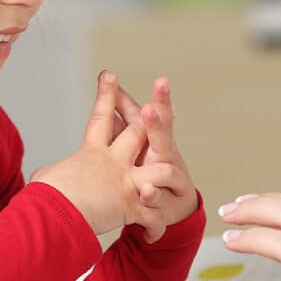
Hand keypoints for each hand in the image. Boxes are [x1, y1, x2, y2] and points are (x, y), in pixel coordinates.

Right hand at [30, 74, 166, 237]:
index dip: (106, 94)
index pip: (100, 117)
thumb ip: (53, 174)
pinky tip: (153, 234)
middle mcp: (112, 163)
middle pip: (139, 132)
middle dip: (152, 119)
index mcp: (91, 153)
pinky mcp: (132, 207)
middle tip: (157, 108)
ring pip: (161, 170)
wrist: (54, 217)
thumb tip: (42, 177)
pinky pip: (152, 216)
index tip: (109, 74)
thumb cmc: (45, 198)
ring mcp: (125, 183)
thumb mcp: (47, 179)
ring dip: (168, 176)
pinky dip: (154, 227)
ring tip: (174, 181)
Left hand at [106, 71, 199, 239]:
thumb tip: (107, 75)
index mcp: (153, 136)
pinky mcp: (162, 203)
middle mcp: (162, 154)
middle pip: (163, 134)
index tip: (161, 81)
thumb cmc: (149, 163)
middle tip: (150, 109)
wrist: (172, 204)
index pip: (153, 113)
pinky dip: (152, 197)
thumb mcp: (137, 133)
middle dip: (158, 121)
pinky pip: (157, 201)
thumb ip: (123, 108)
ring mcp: (165, 179)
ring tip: (148, 163)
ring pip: (165, 167)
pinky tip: (145, 191)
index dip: (158, 97)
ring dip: (153, 173)